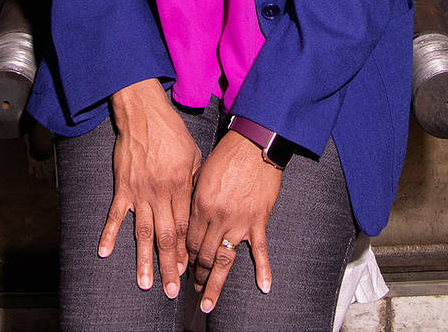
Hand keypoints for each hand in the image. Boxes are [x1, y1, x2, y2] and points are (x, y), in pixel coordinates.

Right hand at [100, 79, 202, 298]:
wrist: (144, 113)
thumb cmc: (172, 132)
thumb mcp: (193, 154)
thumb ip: (195, 182)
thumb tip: (197, 207)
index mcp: (180, 185)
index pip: (183, 226)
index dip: (185, 250)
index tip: (187, 268)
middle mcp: (160, 193)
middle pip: (166, 236)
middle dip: (169, 265)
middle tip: (172, 289)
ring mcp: (139, 191)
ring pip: (142, 233)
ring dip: (144, 260)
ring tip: (144, 284)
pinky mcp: (123, 186)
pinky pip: (115, 214)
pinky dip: (109, 234)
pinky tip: (104, 253)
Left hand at [187, 131, 282, 313]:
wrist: (254, 144)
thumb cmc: (226, 155)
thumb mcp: (201, 173)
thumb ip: (193, 197)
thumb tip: (186, 218)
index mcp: (200, 204)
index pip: (188, 239)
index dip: (184, 255)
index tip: (183, 265)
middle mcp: (218, 217)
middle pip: (203, 254)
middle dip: (196, 274)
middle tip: (193, 288)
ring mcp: (239, 221)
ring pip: (223, 260)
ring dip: (214, 283)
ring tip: (207, 302)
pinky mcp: (259, 220)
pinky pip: (260, 250)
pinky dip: (263, 269)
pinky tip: (264, 287)